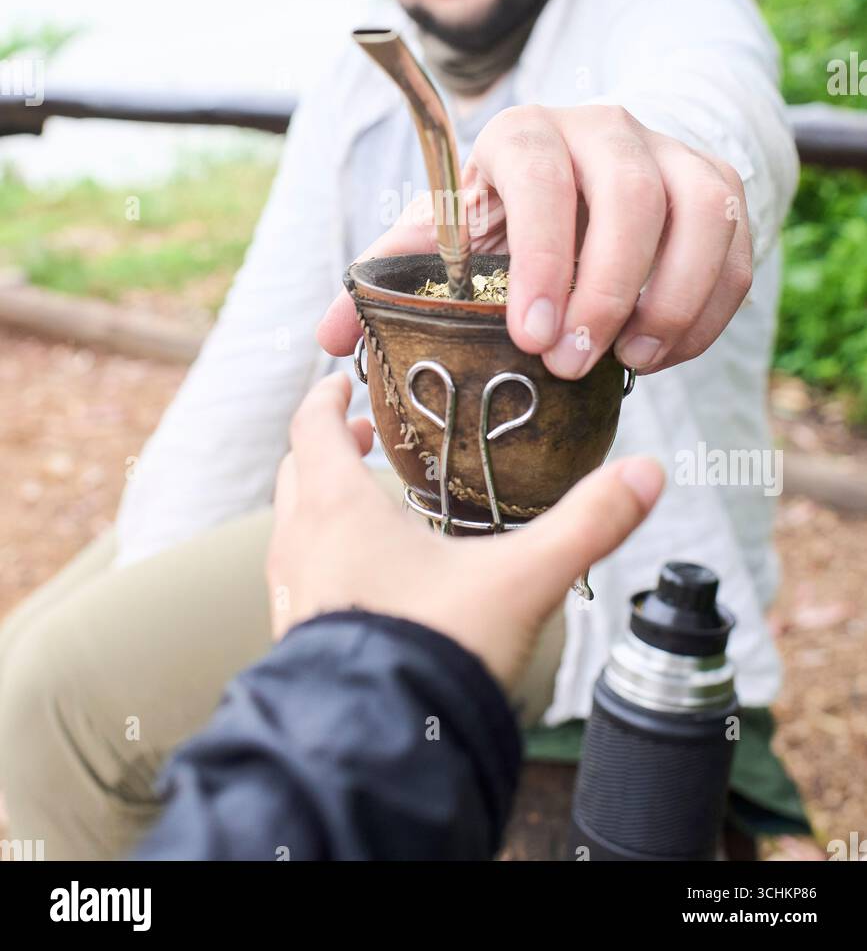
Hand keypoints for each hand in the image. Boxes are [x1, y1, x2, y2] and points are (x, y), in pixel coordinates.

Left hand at [266, 373, 663, 692]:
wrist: (378, 751)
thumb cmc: (435, 651)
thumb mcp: (521, 580)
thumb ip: (586, 525)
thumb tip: (648, 473)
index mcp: (338, 508)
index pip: (311, 427)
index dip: (323, 397)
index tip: (341, 379)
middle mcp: (300, 544)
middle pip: (297, 472)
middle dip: (326, 445)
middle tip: (362, 433)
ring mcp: (291, 595)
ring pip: (293, 526)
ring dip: (322, 500)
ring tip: (371, 501)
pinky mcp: (297, 639)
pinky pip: (299, 575)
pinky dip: (323, 552)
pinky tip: (370, 577)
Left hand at [317, 103, 752, 379]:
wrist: (581, 185)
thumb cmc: (500, 222)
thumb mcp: (445, 239)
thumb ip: (394, 280)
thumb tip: (327, 342)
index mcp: (522, 133)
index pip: (540, 175)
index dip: (542, 256)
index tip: (532, 335)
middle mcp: (602, 128)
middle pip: (627, 193)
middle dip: (605, 288)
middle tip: (574, 363)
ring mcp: (669, 152)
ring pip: (697, 212)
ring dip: (669, 298)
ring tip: (632, 362)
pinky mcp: (718, 186)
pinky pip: (736, 246)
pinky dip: (707, 309)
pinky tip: (664, 351)